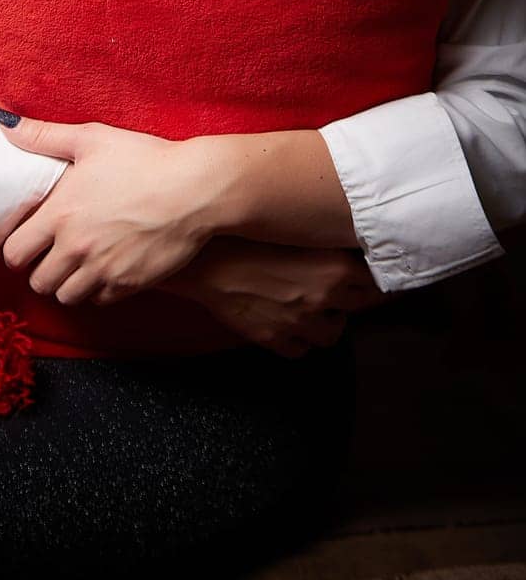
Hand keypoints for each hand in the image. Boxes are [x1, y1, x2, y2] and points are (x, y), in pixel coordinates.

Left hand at [0, 116, 213, 306]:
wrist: (194, 189)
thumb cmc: (143, 159)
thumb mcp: (90, 139)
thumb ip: (43, 136)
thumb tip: (3, 123)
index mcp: (59, 215)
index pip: (14, 253)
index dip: (17, 249)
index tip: (28, 241)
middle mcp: (76, 248)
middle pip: (38, 282)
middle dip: (41, 270)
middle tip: (52, 255)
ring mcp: (103, 270)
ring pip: (66, 297)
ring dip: (67, 284)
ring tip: (77, 265)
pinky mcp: (129, 284)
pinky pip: (100, 301)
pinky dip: (98, 290)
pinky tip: (105, 268)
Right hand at [162, 236, 387, 357]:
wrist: (204, 257)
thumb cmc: (246, 234)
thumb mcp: (295, 228)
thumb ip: (326, 238)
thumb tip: (345, 239)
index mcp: (335, 267)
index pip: (375, 281)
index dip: (368, 275)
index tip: (364, 272)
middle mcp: (323, 298)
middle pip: (359, 308)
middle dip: (350, 297)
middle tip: (337, 284)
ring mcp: (300, 322)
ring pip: (332, 335)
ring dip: (326, 321)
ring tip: (312, 306)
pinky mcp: (275, 339)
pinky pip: (300, 350)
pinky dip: (297, 339)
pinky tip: (287, 322)